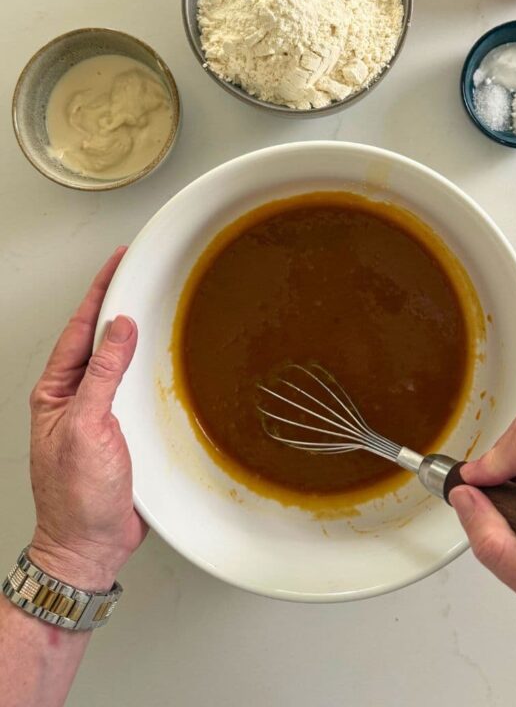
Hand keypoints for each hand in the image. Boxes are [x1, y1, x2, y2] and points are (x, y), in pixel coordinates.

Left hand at [28, 248, 147, 591]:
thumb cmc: (74, 497)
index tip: (119, 262)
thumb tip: (120, 328)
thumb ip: (104, 375)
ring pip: (121, 361)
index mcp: (57, 390)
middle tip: (142, 271)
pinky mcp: (123, 429)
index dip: (101, 291)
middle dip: (118, 302)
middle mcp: (77, 396)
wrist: (89, 546)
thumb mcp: (85, 427)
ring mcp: (101, 412)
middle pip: (100, 338)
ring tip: (156, 303)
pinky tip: (165, 358)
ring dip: (138, 333)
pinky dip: (152, 366)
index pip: (81, 327)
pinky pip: (137, 386)